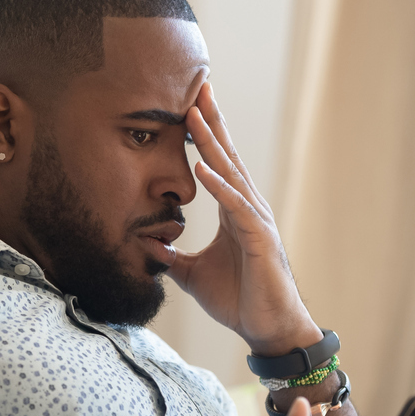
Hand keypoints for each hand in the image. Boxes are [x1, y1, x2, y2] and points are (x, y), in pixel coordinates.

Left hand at [166, 82, 321, 354]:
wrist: (268, 329)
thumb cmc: (239, 300)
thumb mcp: (193, 275)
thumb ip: (172, 258)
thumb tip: (146, 247)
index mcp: (233, 211)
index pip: (216, 163)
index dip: (203, 135)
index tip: (188, 104)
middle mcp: (247, 208)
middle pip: (227, 156)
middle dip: (211, 121)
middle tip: (199, 85)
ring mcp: (256, 221)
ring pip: (231, 174)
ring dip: (211, 144)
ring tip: (194, 115)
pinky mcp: (260, 240)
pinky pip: (236, 208)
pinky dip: (220, 187)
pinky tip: (203, 168)